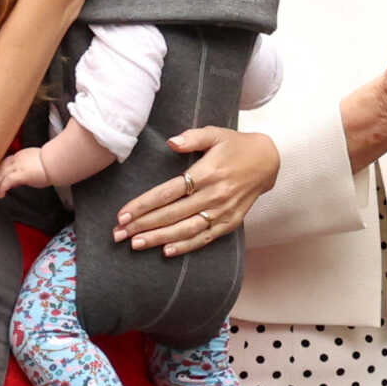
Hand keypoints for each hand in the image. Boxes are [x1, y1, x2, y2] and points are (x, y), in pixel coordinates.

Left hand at [0, 147, 49, 198]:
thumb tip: (28, 176)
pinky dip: (1, 188)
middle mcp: (17, 159)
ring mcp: (18, 166)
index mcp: (22, 155)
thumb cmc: (54, 164)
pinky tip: (0, 194)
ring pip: (0, 175)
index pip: (6, 163)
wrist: (58, 162)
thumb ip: (30, 168)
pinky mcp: (20, 174)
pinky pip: (6, 182)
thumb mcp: (39, 164)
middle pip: (0, 168)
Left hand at [114, 128, 279, 255]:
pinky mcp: (231, 222)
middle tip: (118, 234)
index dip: (144, 205)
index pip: (168, 192)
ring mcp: (223, 211)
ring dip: (159, 238)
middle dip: (142, 225)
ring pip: (186, 229)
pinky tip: (166, 251)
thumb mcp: (216, 133)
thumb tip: (171, 142)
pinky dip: (186, 246)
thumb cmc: (235, 146)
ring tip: (135, 244)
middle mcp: (215, 194)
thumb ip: (192, 137)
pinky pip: (206, 237)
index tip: (122, 214)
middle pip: (172, 214)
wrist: (268, 161)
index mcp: (207, 173)